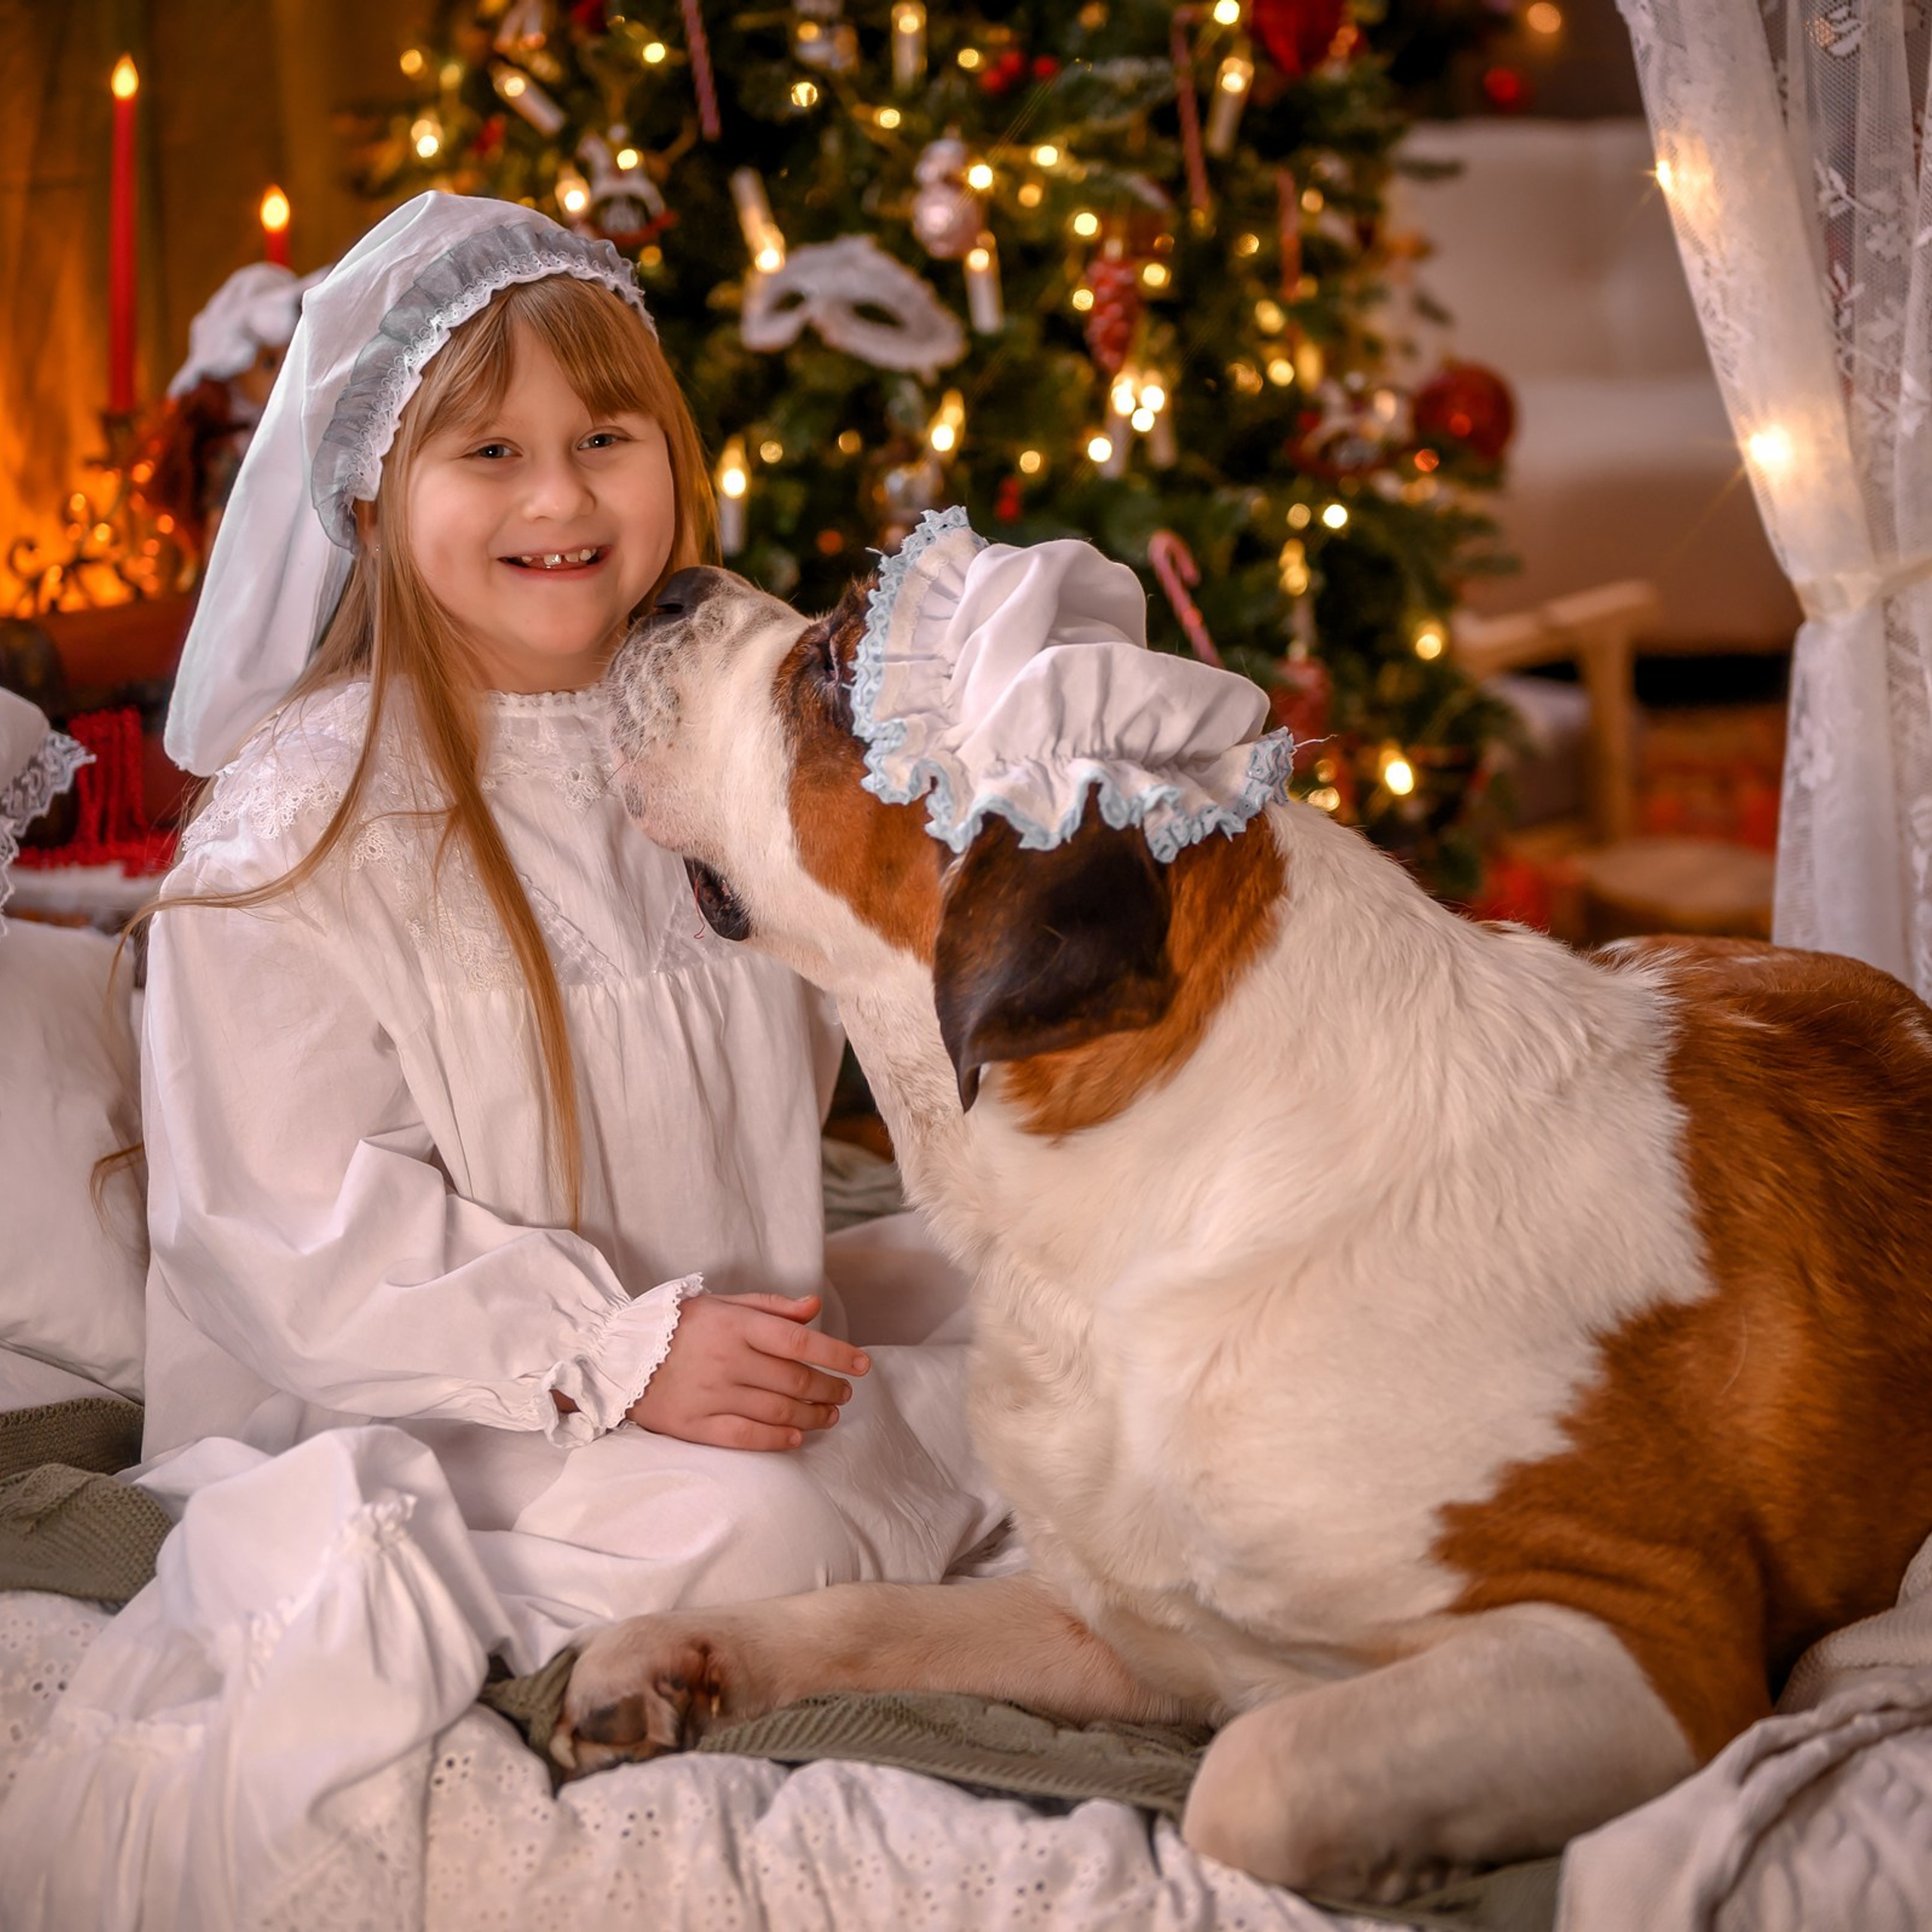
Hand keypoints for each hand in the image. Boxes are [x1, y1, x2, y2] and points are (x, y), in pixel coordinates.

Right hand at [626, 1292, 868, 1451]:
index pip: (800, 1340)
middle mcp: (727, 1359)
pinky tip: (797, 1436)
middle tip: (844, 1393)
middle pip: (794, 1380)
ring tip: (829, 1415)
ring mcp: (711, 1394)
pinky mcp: (695, 1424)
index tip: (863, 1365)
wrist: (616, 1356)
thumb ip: (770, 1306)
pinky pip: (746, 1437)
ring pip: (777, 1411)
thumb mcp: (722, 1302)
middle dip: (829, 1389)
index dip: (837, 1353)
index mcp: (736, 1325)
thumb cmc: (677, 1325)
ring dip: (812, 1415)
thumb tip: (814, 1305)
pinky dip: (777, 1439)